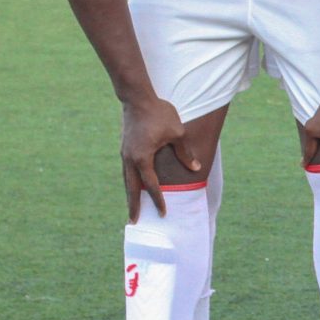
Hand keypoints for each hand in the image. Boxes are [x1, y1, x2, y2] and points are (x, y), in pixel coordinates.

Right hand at [119, 95, 199, 223]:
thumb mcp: (177, 134)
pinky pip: (127, 170)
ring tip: (132, 207)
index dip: (158, 199)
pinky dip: (129, 181)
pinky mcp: (124, 148)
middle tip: (134, 221)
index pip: (152, 185)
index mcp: (142, 158)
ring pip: (127, 179)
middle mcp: (130, 159)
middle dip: (133, 205)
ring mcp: (125, 153)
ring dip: (130, 194)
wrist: (138, 98)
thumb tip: (195, 169)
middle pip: (131, 188)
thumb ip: (184, 153)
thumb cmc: (160, 114)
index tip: (163, 212)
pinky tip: (134, 185)